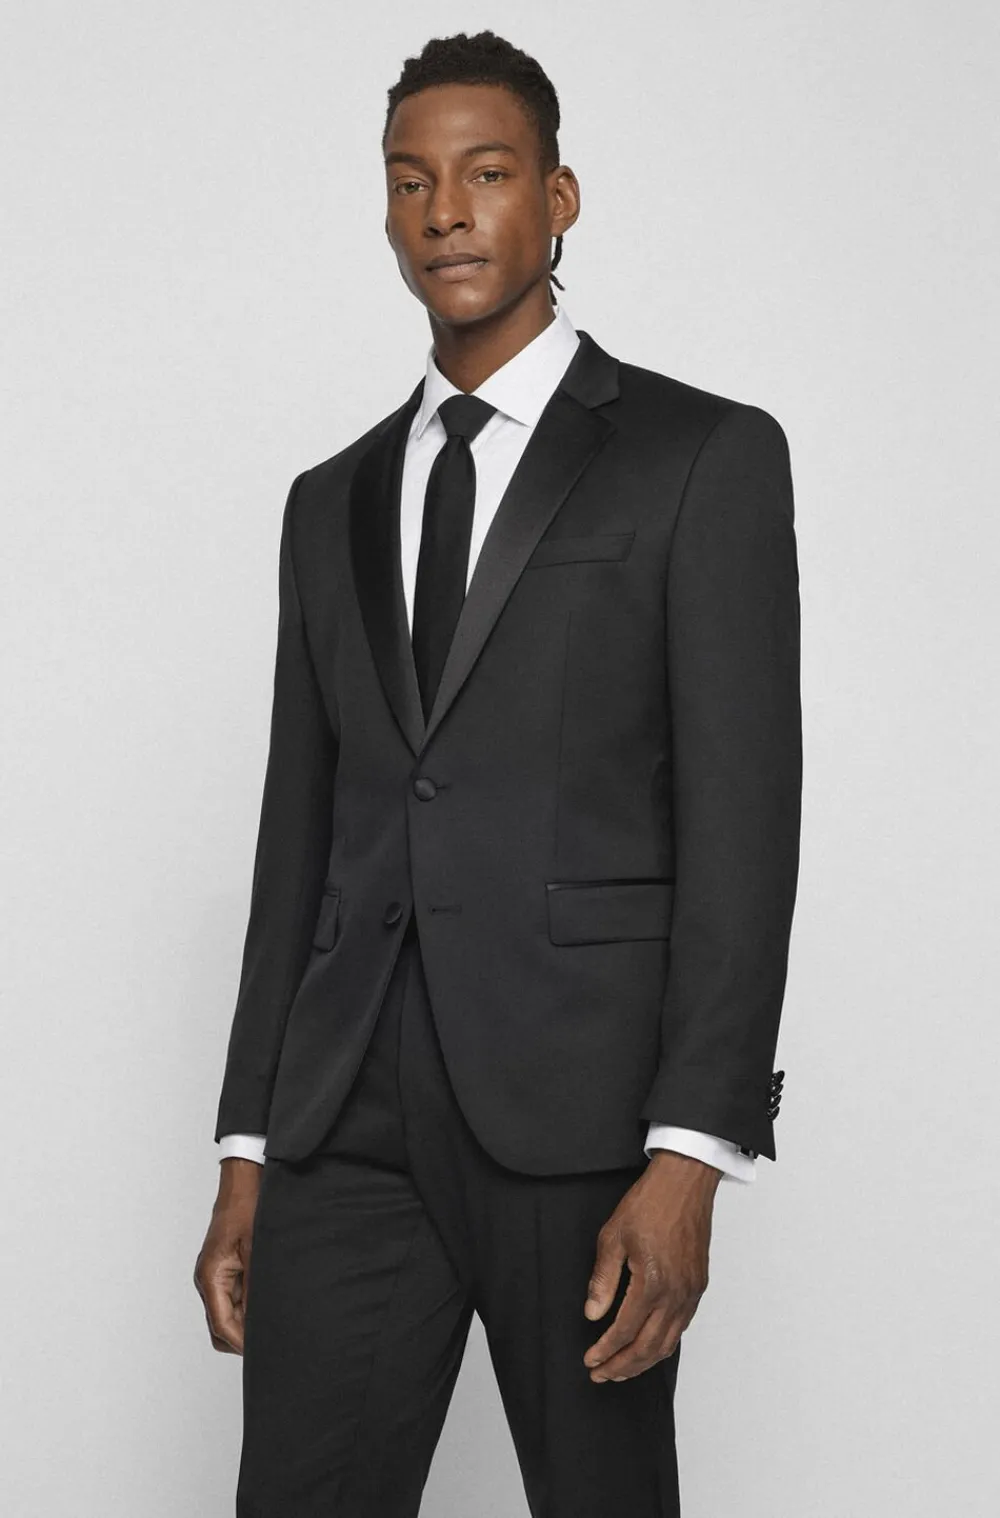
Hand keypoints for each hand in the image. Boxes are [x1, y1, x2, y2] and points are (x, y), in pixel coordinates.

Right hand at [193, 1158, 261, 1354]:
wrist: (245, 1178)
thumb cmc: (249, 1205)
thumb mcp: (257, 1248)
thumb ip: (255, 1287)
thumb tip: (260, 1320)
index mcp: (211, 1275)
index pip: (222, 1324)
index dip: (242, 1342)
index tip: (264, 1350)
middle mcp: (208, 1278)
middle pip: (220, 1327)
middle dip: (242, 1339)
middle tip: (272, 1340)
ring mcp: (215, 1274)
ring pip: (226, 1315)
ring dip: (246, 1323)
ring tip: (274, 1323)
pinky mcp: (225, 1267)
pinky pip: (233, 1298)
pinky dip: (247, 1308)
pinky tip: (268, 1303)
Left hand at [583, 1149, 720, 1381]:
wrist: (685, 1182)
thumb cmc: (650, 1202)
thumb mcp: (613, 1236)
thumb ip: (603, 1280)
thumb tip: (593, 1313)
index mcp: (652, 1282)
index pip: (625, 1330)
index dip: (606, 1350)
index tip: (591, 1360)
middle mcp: (675, 1293)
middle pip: (648, 1346)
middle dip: (623, 1366)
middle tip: (602, 1374)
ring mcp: (690, 1292)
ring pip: (668, 1342)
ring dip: (644, 1361)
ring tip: (623, 1369)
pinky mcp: (698, 1285)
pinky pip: (681, 1327)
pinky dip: (664, 1344)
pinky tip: (650, 1346)